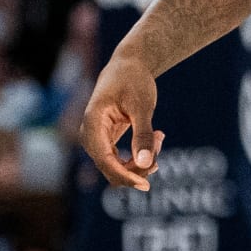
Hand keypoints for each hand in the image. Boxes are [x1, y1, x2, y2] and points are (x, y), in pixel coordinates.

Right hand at [80, 53, 165, 190]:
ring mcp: (96, 140)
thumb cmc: (133, 80)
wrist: (128, 66)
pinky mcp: (105, 142)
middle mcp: (89, 135)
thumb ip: (143, 135)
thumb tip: (145, 164)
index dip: (125, 176)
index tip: (146, 184)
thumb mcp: (142, 106)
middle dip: (138, 166)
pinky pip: (120, 161)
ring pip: (117, 167)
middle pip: (111, 168)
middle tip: (160, 141)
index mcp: (92, 123)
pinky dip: (138, 156)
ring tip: (159, 136)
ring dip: (141, 161)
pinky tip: (155, 139)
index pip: (105, 160)